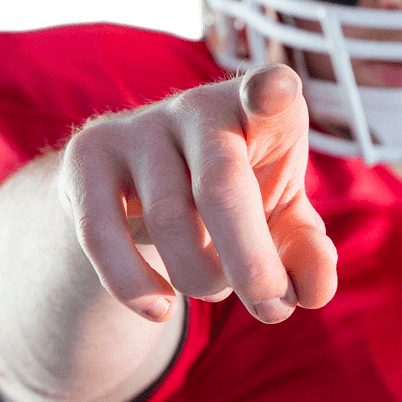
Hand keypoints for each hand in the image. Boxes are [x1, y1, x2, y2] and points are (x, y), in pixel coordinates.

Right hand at [58, 64, 336, 323]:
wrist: (142, 188)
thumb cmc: (236, 198)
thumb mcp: (281, 221)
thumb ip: (307, 253)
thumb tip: (312, 291)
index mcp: (261, 110)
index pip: (269, 91)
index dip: (272, 90)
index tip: (276, 90)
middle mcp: (200, 106)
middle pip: (222, 186)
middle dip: (251, 262)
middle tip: (271, 307)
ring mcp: (140, 126)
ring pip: (169, 220)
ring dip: (202, 278)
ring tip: (216, 289)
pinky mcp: (88, 155)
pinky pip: (101, 233)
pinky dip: (133, 285)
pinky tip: (160, 310)